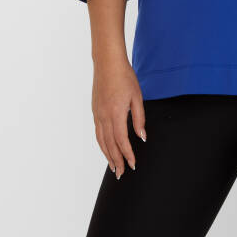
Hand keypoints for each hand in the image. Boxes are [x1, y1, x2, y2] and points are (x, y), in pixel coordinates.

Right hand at [91, 58, 146, 178]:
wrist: (107, 63)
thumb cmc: (125, 77)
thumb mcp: (137, 97)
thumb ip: (139, 118)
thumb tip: (142, 137)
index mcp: (116, 113)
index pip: (122, 140)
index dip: (127, 154)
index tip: (133, 164)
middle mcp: (104, 116)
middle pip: (109, 144)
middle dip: (116, 160)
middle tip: (122, 173)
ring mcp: (97, 114)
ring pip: (101, 140)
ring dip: (107, 155)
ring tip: (113, 167)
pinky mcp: (95, 110)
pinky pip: (98, 132)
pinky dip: (102, 144)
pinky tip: (106, 148)